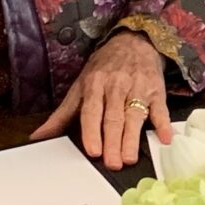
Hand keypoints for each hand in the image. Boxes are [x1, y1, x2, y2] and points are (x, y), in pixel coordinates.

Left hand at [33, 31, 173, 169]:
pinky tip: (164, 138)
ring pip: (134, 115)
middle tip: (112, 163)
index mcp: (95, 84)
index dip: (92, 131)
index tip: (93, 150)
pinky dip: (164, 124)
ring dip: (132, 138)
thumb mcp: (81, 85)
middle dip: (112, 141)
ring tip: (129, 158)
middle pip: (114, 117)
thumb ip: (62, 114)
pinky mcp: (157, 91)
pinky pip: (160, 109)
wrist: (134, 41)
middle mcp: (116, 85)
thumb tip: (39, 136)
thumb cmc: (105, 68)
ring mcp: (138, 87)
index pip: (92, 111)